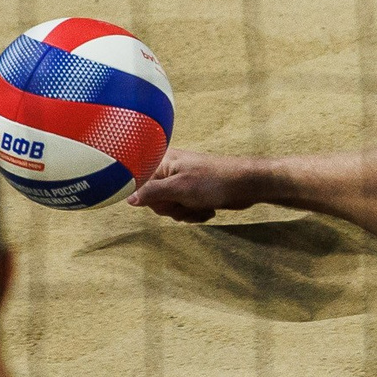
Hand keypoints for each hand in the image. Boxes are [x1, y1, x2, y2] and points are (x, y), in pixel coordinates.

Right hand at [129, 151, 258, 222]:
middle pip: (154, 200)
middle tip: (186, 201)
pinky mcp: (193, 194)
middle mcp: (169, 171)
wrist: (247, 185)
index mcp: (162, 162)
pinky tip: (208, 209)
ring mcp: (182, 183)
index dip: (149, 196)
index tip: (165, 199)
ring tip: (200, 204)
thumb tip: (129, 199)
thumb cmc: (215, 181)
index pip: (138, 183)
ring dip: (185, 213)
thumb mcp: (179, 188)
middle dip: (171, 207)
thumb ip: (152, 193)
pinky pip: (183, 211)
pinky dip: (195, 214)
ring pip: (170, 208)